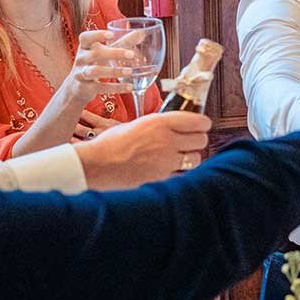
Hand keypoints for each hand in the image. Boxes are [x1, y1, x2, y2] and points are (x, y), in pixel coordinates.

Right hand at [61, 30, 136, 103]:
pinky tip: (129, 87)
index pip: (85, 38)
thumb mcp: (106, 51)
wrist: (77, 87)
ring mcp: (81, 74)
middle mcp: (80, 59)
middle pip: (95, 54)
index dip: (97, 35)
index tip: (111, 34)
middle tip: (131, 54)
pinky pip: (101, 87)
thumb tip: (142, 33)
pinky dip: (116, 87)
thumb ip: (123, 42)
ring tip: (130, 71)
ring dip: (113, 71)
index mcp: (85, 47)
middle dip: (114, 53)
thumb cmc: (95, 63)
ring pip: (95, 71)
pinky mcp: (85, 88)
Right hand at [75, 111, 210, 189]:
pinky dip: (180, 172)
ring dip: (192, 157)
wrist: (97, 166)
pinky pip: (182, 174)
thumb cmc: (111, 144)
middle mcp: (166, 140)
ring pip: (196, 159)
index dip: (203, 123)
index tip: (202, 125)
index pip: (198, 121)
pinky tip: (171, 169)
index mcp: (160, 122)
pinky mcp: (162, 178)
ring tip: (182, 157)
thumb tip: (176, 127)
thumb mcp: (137, 124)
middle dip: (198, 140)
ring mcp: (165, 161)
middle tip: (192, 141)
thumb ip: (159, 126)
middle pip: (201, 140)